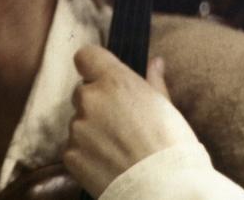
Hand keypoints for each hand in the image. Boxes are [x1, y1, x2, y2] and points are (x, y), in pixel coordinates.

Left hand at [63, 46, 198, 196]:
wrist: (165, 189)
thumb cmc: (173, 147)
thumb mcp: (167, 108)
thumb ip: (153, 82)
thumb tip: (155, 62)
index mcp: (115, 82)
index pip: (86, 56)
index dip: (93, 66)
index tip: (102, 78)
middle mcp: (90, 99)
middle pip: (82, 93)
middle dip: (97, 105)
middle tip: (121, 125)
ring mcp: (77, 127)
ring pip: (78, 123)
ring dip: (91, 132)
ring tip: (119, 150)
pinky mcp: (70, 154)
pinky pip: (74, 148)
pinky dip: (86, 155)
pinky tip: (109, 165)